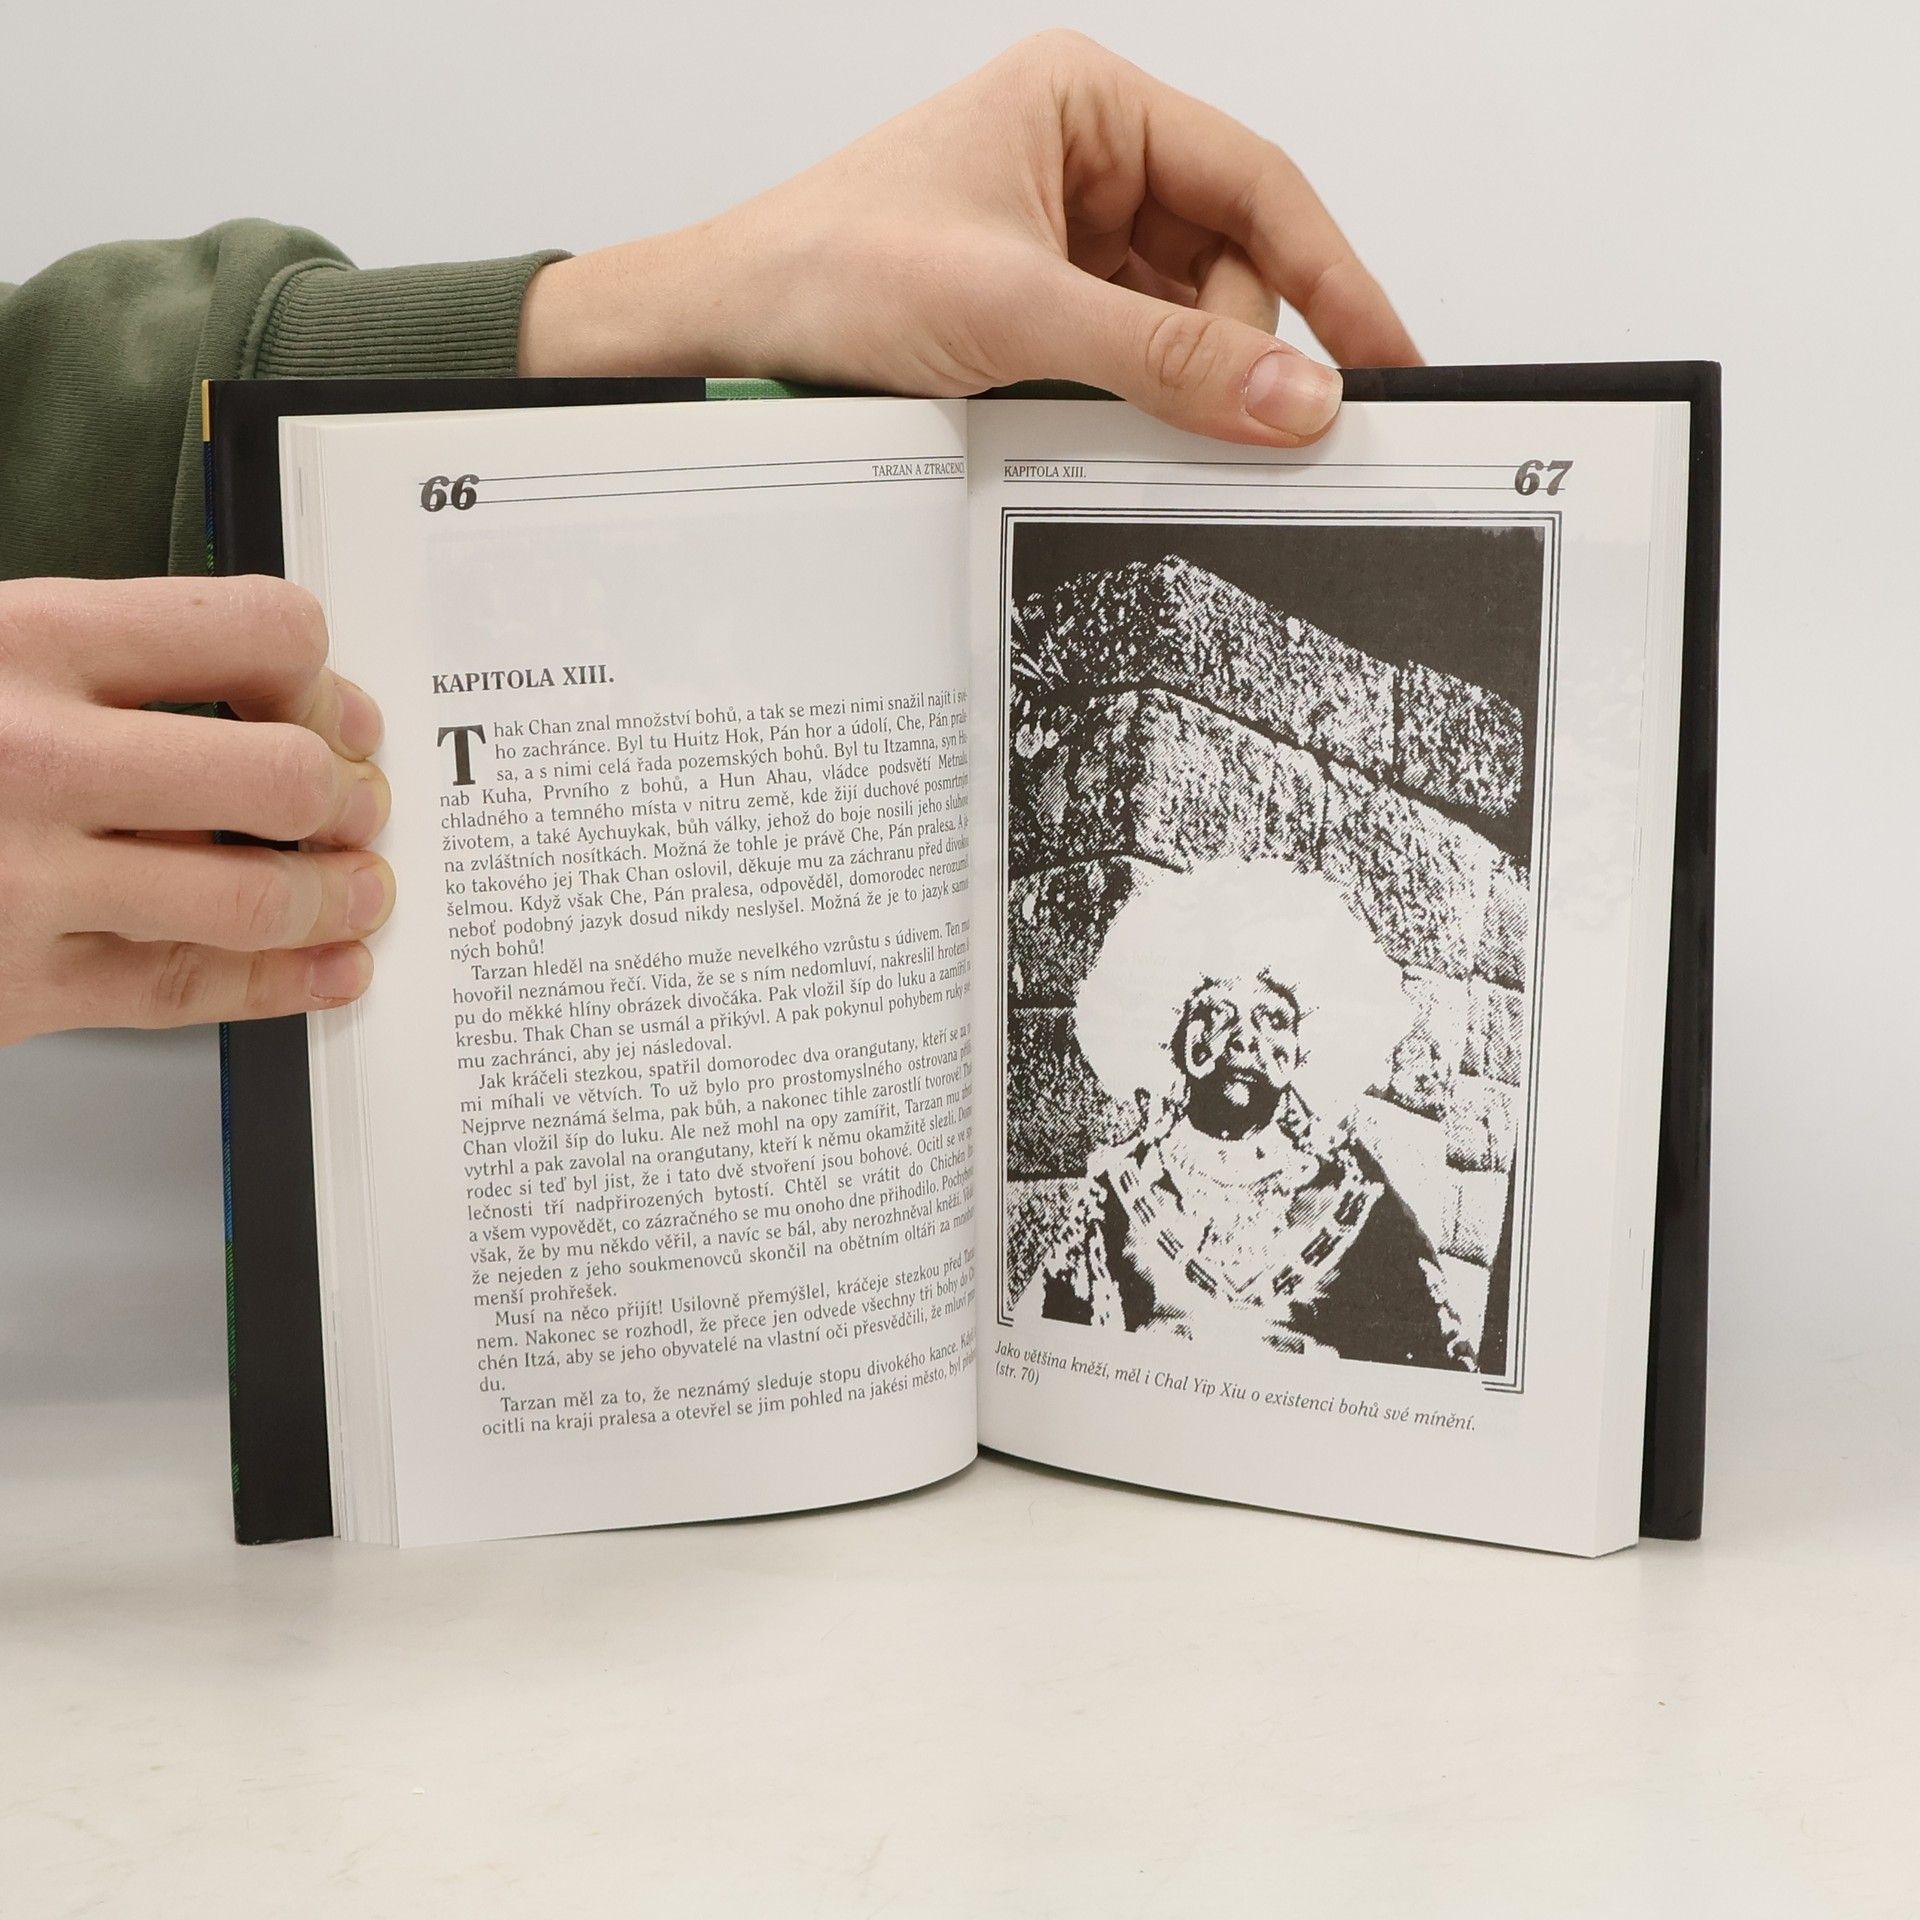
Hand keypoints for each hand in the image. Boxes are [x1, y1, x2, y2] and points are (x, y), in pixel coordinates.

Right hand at [0, 576, 393, 1046]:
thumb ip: (102, 662)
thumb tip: (275, 695)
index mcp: (24, 642)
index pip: (255, 632)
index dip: (322, 675)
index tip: (336, 708)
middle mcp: (31, 758)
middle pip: (280, 776)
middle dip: (346, 796)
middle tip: (359, 806)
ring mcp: (21, 882)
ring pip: (252, 899)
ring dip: (337, 898)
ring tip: (360, 890)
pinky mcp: (12, 986)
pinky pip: (184, 990)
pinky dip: (282, 985)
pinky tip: (327, 970)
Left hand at [520, 31, 1418, 442]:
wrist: (719, 334)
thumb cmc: (826, 272)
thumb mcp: (1016, 313)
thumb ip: (1164, 358)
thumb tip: (1291, 395)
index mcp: (1085, 106)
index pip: (1255, 183)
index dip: (1334, 274)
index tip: (1385, 355)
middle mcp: (1080, 161)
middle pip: (1223, 263)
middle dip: (1232, 350)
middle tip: (1247, 428)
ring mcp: (1057, 237)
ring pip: (1178, 320)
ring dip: (1172, 382)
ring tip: (1121, 419)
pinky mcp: (1033, 306)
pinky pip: (1125, 355)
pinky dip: (1133, 399)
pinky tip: (1103, 425)